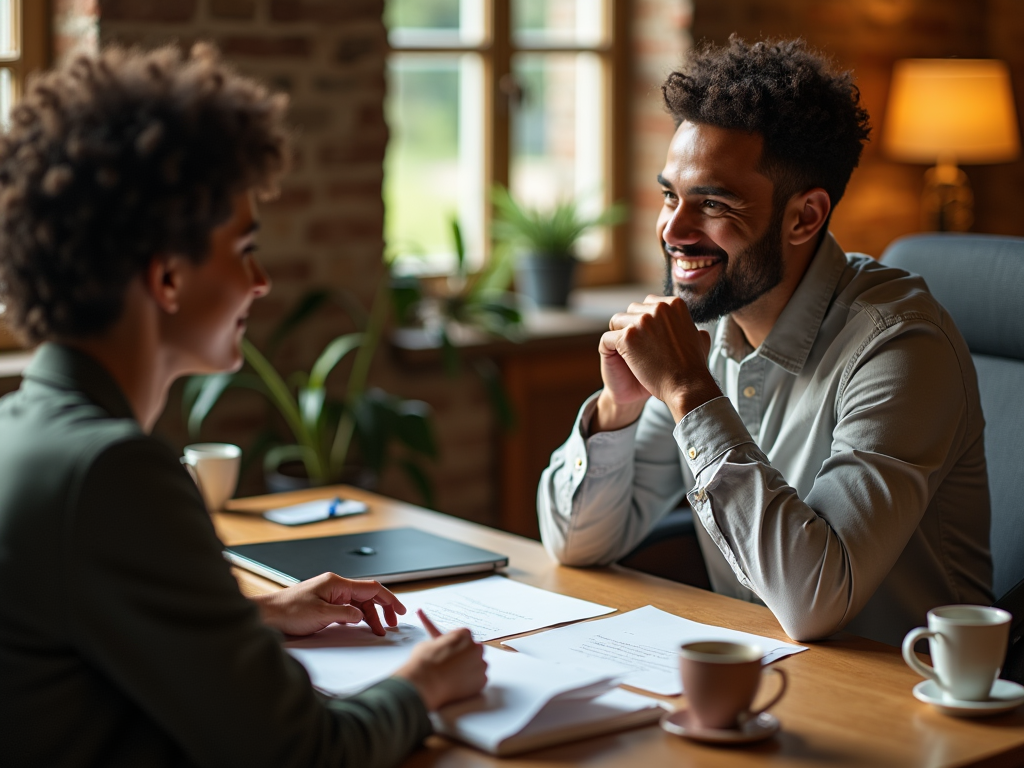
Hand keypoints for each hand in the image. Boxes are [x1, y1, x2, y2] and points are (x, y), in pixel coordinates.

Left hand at [252, 572, 405, 636]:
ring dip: (370, 616)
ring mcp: (330, 595)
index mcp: (337, 583)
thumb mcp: (321, 614)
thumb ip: (346, 614)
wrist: (267, 615)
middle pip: (367, 595)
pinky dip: (357, 617)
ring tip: (377, 630)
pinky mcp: (325, 604)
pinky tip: (360, 626)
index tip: (400, 610)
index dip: (389, 599)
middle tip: (391, 624)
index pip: (371, 588)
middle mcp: (335, 587)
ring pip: (358, 604)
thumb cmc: (288, 611)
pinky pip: (348, 608)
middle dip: (382, 609)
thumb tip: (361, 616)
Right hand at [394, 609, 487, 710]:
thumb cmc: (424, 662)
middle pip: (475, 649)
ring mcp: (480, 665)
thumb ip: (443, 643)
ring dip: (470, 668)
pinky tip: (458, 684)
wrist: (424, 685)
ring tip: (454, 675)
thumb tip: (444, 645)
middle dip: (467, 655)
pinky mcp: (481, 681)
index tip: (451, 650)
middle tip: (453, 663)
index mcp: (464, 635)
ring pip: (479, 664)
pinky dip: (472, 681)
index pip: (465, 635)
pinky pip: (479, 678)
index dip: (457, 643)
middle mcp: (476, 648)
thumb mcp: (430, 644)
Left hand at [598, 295, 719, 424]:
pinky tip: (621, 359)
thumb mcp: (700, 342)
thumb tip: (699, 331)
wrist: (686, 386)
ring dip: (620, 335)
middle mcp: (658, 308)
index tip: (649, 336)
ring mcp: (641, 322)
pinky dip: (611, 348)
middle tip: (639, 346)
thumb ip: (694, 331)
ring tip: (630, 353)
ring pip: (617, 321)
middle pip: (632, 310)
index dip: (645, 320)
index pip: (649, 303)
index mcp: (674, 305)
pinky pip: (608, 338)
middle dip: (632, 325)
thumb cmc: (693, 368)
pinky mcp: (627, 337)